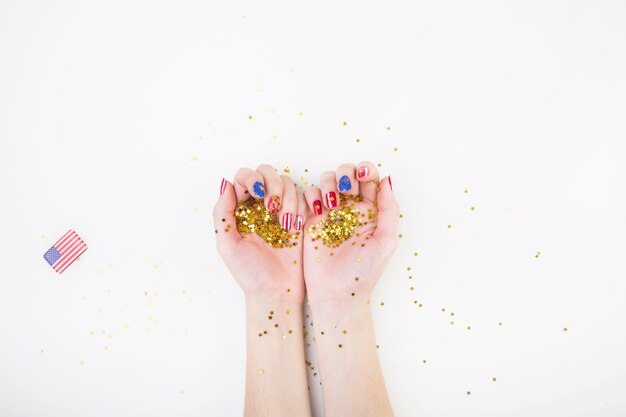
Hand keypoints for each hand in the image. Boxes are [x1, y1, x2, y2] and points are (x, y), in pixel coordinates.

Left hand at [213, 164, 307, 302]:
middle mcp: (261, 206)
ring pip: (288, 182)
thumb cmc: (250, 274)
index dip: (251, 178)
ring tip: (285, 224)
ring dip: (288, 198)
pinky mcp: (302, 217)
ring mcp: (282, 210)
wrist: (278, 293)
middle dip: (272, 183)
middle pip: (267, 172)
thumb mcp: (227, 246)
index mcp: (241, 209)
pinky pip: (305, 197)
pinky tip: (295, 226)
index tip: (257, 195)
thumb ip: (222, 214)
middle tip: (272, 207)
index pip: (244, 177)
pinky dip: (301, 206)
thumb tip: (226, 184)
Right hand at [302, 161, 399, 304]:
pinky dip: (311, 196)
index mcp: (371, 209)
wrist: (336, 293)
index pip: (370, 178)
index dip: (366, 170)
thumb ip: (390, 210)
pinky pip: (307, 194)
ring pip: (327, 179)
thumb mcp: (386, 241)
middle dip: (346, 173)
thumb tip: (386, 180)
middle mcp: (351, 206)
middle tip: (346, 189)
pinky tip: (317, 211)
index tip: (363, 176)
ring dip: (329, 183)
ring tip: (331, 205)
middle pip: (348, 172)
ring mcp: (329, 211)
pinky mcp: (310, 218)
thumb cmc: (363, 272)